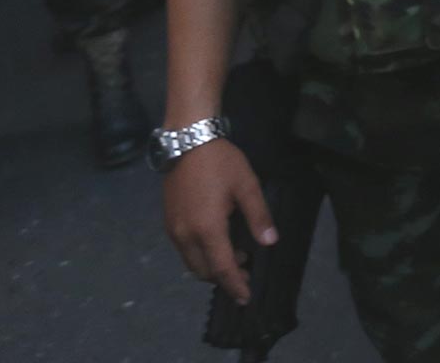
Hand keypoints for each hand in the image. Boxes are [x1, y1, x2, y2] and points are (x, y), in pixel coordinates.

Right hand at [162, 138, 277, 305]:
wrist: (187, 140)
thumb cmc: (220, 162)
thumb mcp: (247, 185)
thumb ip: (258, 216)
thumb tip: (270, 242)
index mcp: (207, 229)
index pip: (222, 269)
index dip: (235, 285)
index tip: (246, 298)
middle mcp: (186, 236)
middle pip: (203, 271)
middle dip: (224, 278)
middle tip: (246, 271)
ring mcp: (173, 229)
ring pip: (191, 262)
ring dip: (211, 266)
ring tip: (235, 255)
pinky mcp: (169, 221)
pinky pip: (184, 249)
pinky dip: (200, 254)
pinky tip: (216, 241)